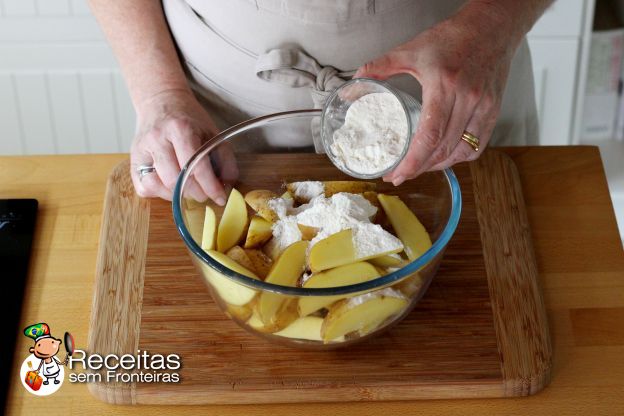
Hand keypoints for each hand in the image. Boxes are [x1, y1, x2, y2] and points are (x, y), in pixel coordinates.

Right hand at [131, 89, 228, 203]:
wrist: (161, 101)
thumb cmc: (188, 119)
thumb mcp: (212, 132)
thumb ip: (224, 158)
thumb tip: (227, 185)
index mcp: (180, 128)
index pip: (196, 166)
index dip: (210, 187)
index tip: (220, 198)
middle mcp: (157, 139)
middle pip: (176, 180)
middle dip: (195, 193)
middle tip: (205, 194)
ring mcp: (142, 150)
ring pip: (158, 186)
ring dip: (177, 195)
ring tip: (189, 189)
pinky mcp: (133, 160)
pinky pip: (144, 188)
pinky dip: (160, 193)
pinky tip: (171, 186)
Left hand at [355, 6, 518, 184]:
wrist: (492, 27)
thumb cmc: (453, 37)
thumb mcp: (412, 50)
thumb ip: (381, 66)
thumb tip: (355, 81)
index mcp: (444, 86)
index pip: (429, 136)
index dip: (412, 162)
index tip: (396, 174)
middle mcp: (467, 99)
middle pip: (443, 149)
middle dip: (418, 168)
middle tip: (398, 175)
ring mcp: (484, 107)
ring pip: (460, 152)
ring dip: (437, 165)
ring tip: (418, 168)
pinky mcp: (493, 111)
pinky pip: (476, 146)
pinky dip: (458, 157)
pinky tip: (443, 157)